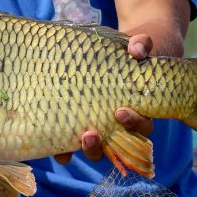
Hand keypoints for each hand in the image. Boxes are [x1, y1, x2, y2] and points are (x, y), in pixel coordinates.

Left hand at [54, 31, 153, 163]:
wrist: (110, 53)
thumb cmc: (128, 53)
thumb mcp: (138, 45)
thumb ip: (141, 44)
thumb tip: (136, 50)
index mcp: (138, 111)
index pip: (142, 127)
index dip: (134, 124)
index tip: (120, 111)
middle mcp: (119, 127)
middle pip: (117, 146)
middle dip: (103, 145)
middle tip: (91, 133)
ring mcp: (98, 129)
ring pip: (96, 151)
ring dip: (88, 150)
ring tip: (76, 139)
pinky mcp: (77, 127)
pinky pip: (71, 146)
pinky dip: (64, 152)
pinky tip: (54, 147)